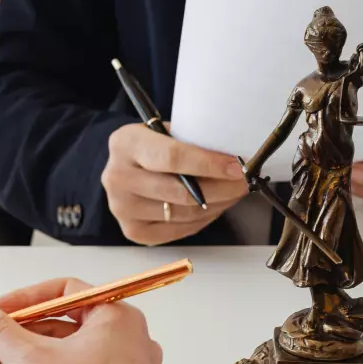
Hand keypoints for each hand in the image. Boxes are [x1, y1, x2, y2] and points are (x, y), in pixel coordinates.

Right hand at [102, 122, 246, 244]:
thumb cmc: (152, 146)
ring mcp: (122, 208)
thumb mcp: (166, 132)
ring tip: (232, 192)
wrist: (126, 166)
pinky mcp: (134, 231)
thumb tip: (234, 158)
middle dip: (222, 188)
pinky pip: (180, 229)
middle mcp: (118, 177)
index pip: (172, 157)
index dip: (209, 164)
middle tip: (244, 182)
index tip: (236, 167)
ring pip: (184, 213)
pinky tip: (214, 205)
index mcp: (126, 143)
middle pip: (181, 191)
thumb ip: (192, 142)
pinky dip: (203, 219)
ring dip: (217, 204)